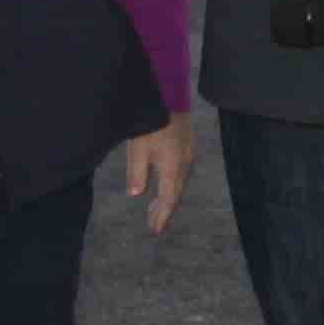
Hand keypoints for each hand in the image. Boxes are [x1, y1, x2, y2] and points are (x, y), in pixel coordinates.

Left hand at [126, 111, 195, 234]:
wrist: (168, 93)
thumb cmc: (150, 119)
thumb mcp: (137, 147)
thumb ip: (136, 172)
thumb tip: (135, 195)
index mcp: (173, 166)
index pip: (169, 199)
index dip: (162, 216)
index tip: (155, 231)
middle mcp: (184, 162)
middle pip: (176, 193)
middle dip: (165, 211)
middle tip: (154, 226)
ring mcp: (188, 153)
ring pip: (179, 183)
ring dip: (168, 198)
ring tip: (156, 210)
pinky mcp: (187, 145)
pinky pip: (181, 172)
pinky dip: (172, 184)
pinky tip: (163, 185)